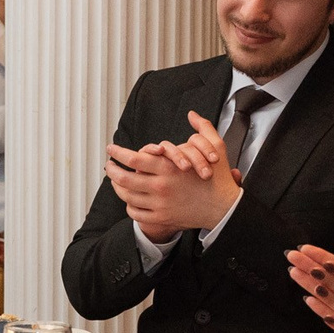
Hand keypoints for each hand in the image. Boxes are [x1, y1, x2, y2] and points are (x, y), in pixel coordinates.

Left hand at [105, 111, 239, 242]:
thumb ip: (203, 128)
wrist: (224, 208)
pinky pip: (135, 212)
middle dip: (112, 170)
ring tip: (116, 180)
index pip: (133, 159)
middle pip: (124, 178)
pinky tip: (129, 199)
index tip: (111, 149)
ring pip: (127, 196)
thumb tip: (193, 114)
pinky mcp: (161, 218)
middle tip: (109, 165)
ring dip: (117, 187)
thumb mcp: (215, 148)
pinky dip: (129, 205)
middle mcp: (161, 186)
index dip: (117, 153)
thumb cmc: (218, 179)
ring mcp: (160, 205)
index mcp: (169, 168)